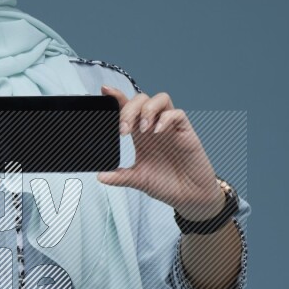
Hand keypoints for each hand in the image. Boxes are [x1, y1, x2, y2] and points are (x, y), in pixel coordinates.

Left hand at [96, 85, 223, 220]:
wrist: (188, 196)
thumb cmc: (166, 184)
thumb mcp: (138, 180)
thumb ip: (119, 177)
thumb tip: (100, 176)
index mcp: (140, 134)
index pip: (128, 108)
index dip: (117, 97)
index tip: (104, 91)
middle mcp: (154, 126)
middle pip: (142, 99)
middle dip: (129, 109)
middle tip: (123, 129)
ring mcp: (170, 127)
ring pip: (161, 99)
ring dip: (148, 109)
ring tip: (142, 128)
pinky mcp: (185, 132)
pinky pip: (177, 114)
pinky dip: (166, 119)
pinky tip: (158, 131)